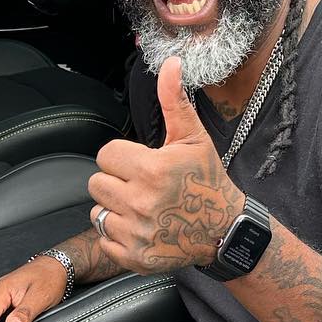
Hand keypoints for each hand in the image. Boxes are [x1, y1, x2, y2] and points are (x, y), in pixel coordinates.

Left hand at [87, 57, 243, 271]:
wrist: (225, 229)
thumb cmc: (207, 180)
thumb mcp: (192, 138)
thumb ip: (174, 101)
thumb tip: (170, 63)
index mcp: (152, 169)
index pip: (106, 155)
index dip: (122, 157)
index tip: (141, 163)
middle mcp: (141, 202)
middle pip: (96, 183)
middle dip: (116, 181)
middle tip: (141, 186)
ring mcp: (137, 233)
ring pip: (98, 211)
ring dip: (114, 208)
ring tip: (141, 207)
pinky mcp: (134, 257)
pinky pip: (104, 240)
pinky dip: (118, 236)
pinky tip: (141, 228)